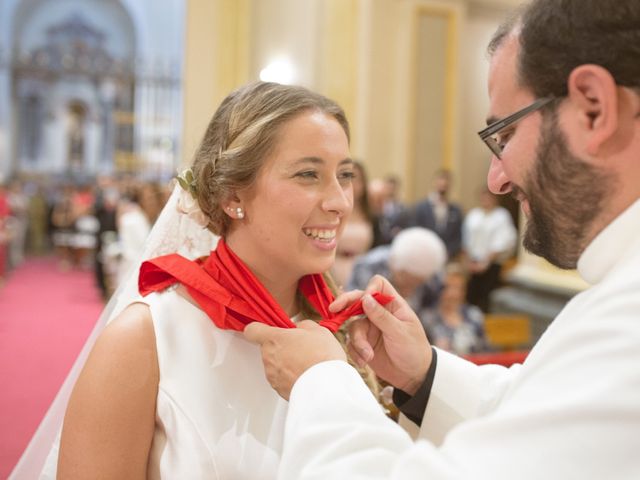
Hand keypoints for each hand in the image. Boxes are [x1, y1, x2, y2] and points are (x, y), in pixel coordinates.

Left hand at [244, 320, 346, 399]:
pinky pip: (282, 380)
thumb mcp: (317, 330)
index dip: (258, 329)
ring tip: (307, 363)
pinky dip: (291, 377)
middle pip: (268, 348)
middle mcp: (268, 358)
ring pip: (275, 365)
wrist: (327, 387)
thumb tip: (299, 329)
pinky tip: (306, 375)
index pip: (252, 330)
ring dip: (287, 363)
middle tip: (301, 347)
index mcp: (274, 339)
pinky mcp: (279, 390)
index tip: (266, 329)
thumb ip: (302, 326)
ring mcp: (273, 376)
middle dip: (282, 347)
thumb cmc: (321, 357)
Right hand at [330, 275, 431, 394]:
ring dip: (358, 341)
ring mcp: (369, 327)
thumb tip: (365, 297)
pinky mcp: (363, 343)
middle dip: (344, 304)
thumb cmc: (414, 349)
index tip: (365, 300)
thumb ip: (382, 316)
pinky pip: (351, 342)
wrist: (413, 376)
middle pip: (357, 299)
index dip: (369, 288)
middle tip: (333, 310)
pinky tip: (364, 362)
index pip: (378, 285)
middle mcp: (378, 313)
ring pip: (352, 326)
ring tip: (368, 356)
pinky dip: (355, 352)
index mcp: (392, 305)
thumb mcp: (400, 332)